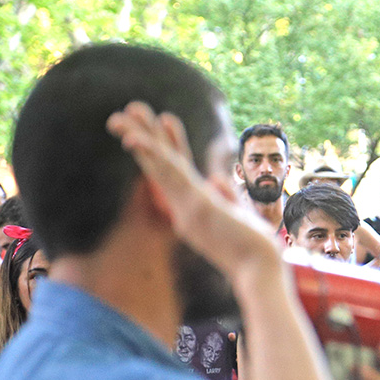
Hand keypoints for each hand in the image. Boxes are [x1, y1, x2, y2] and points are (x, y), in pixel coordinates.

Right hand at [106, 102, 279, 288]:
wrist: (259, 271)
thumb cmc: (253, 248)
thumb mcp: (238, 215)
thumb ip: (227, 195)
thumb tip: (216, 177)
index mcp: (195, 205)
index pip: (179, 168)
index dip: (171, 143)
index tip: (165, 118)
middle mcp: (184, 206)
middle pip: (160, 165)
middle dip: (144, 136)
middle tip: (128, 108)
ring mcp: (187, 207)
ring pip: (158, 167)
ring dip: (139, 140)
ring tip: (119, 117)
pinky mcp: (195, 208)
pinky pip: (170, 178)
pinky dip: (153, 158)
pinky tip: (136, 140)